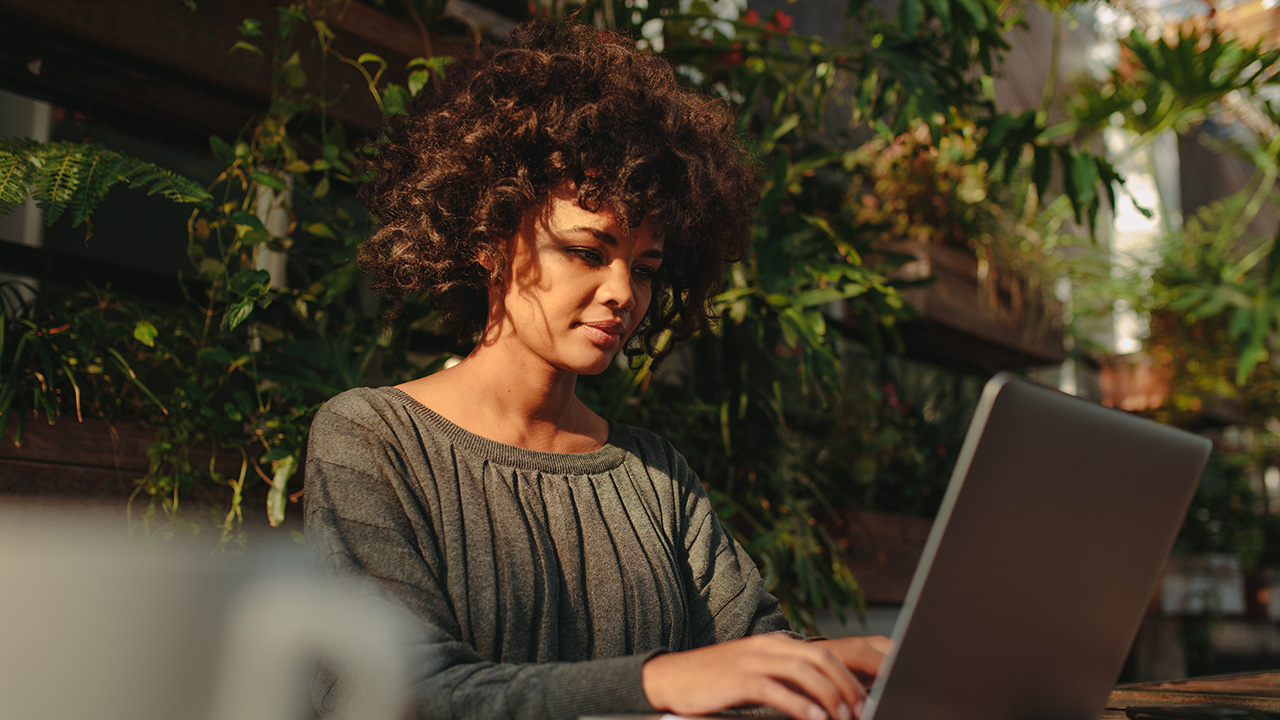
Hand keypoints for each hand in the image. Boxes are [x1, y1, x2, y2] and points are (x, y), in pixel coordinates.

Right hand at [641, 634, 889, 719]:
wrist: (671, 678)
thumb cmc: (715, 682)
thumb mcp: (754, 674)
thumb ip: (784, 680)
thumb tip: (820, 699)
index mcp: (774, 643)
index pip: (823, 653)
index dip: (848, 676)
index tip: (864, 700)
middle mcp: (766, 646)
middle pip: (820, 658)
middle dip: (846, 685)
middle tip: (861, 710)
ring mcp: (751, 660)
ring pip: (803, 671)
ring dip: (829, 696)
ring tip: (844, 718)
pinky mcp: (737, 679)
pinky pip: (776, 690)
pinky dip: (800, 706)